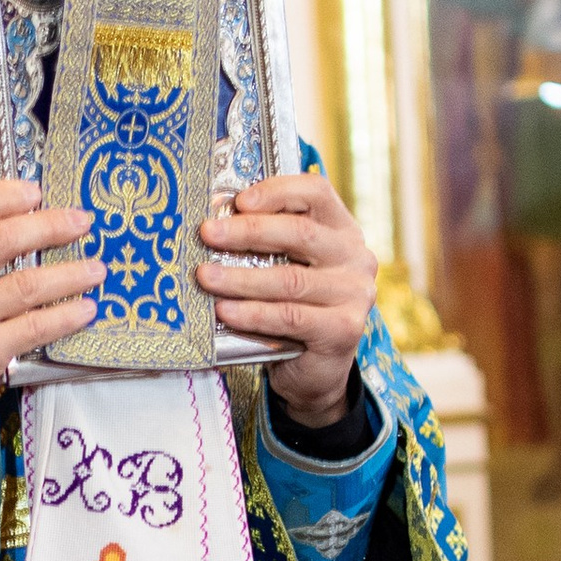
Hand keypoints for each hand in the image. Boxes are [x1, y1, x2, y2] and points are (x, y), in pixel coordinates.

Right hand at [0, 179, 100, 443]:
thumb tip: (13, 219)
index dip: (2, 195)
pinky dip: (67, 315)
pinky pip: (35, 326)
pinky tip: (85, 308)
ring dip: (71, 273)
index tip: (35, 191)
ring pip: (26, 284)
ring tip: (96, 268)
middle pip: (0, 239)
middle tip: (81, 221)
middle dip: (50, 225)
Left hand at [197, 168, 376, 428]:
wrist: (316, 369)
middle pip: (300, 233)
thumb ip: (265, 243)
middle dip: (248, 231)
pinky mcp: (343, 329)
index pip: (316, 193)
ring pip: (290, 279)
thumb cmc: (292, 307)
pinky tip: (225, 311)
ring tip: (205, 276)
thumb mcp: (284, 267)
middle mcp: (355, 256)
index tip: (239, 201)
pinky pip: (290, 317)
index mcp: (341, 229)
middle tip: (207, 234)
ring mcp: (354, 294)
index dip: (277, 191)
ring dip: (241, 277)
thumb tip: (214, 221)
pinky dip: (253, 313)